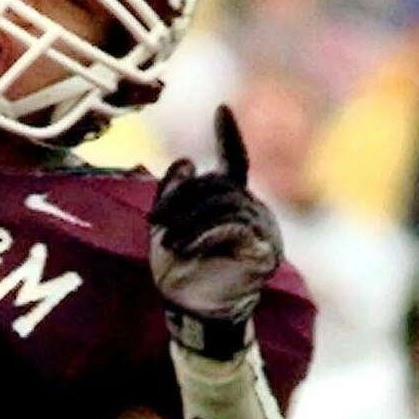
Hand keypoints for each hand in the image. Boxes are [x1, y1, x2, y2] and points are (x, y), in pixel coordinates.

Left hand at [149, 105, 282, 358]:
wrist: (193, 310)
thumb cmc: (180, 270)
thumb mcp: (167, 225)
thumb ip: (173, 192)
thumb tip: (186, 161)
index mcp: (230, 199)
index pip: (234, 159)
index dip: (228, 135)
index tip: (221, 108)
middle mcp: (251, 207)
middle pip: (218, 184)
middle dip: (181, 200)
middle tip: (154, 222)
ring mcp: (261, 228)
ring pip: (225, 203)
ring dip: (189, 219)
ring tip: (168, 242)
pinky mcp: (263, 249)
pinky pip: (233, 226)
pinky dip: (205, 232)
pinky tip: (186, 246)